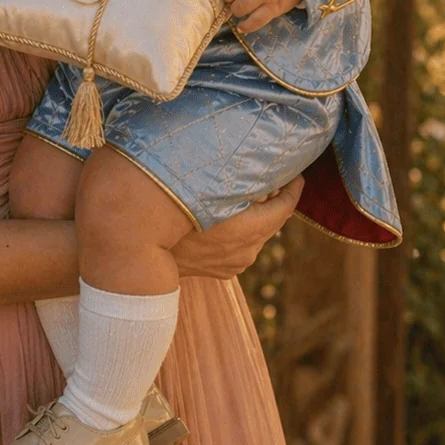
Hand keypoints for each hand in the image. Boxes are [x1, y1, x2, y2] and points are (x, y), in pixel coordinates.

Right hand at [173, 177, 302, 279]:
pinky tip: (231, 216)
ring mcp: (237, 263)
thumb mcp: (209, 190)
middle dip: (277, 200)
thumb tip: (262, 173)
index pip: (284, 208)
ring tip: (252, 195)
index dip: (293, 189)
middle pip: (273, 221)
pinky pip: (243, 245)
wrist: (147, 250)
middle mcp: (249, 250)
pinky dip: (244, 229)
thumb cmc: (175, 214)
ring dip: (259, 216)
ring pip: (258, 233)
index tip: (297, 174)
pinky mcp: (226, 270)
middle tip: (278, 178)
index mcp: (249, 230)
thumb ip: (240, 183)